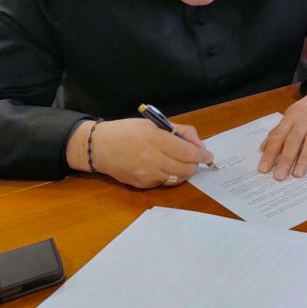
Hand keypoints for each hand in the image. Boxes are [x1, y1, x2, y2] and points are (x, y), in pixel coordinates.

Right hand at [66, 118, 212, 188]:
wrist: (98, 147)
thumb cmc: (128, 131)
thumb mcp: (154, 123)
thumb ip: (180, 131)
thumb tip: (199, 144)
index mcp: (156, 139)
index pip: (188, 152)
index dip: (203, 155)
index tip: (208, 156)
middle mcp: (152, 158)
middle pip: (186, 169)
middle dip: (194, 164)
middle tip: (194, 158)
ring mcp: (146, 174)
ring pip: (177, 178)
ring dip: (183, 171)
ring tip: (178, 161)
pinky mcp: (141, 184)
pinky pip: (163, 182)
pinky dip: (168, 175)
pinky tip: (162, 166)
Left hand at [257, 79, 306, 179]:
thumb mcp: (292, 115)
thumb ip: (279, 131)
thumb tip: (263, 148)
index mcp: (291, 118)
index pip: (278, 137)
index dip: (270, 153)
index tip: (264, 169)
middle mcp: (303, 121)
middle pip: (292, 141)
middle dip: (285, 159)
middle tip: (279, 176)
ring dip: (304, 159)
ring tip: (298, 174)